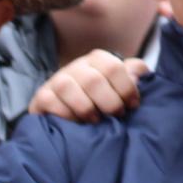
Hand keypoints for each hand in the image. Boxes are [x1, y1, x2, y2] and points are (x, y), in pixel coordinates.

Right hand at [28, 50, 149, 120]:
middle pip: (93, 80)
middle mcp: (76, 66)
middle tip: (117, 115)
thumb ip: (133, 74)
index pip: (113, 67)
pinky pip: (50, 102)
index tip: (132, 105)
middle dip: (109, 102)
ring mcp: (57, 80)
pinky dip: (66, 115)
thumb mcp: (120, 84)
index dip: (126, 88)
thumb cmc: (101, 98)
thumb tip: (140, 74)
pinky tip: (76, 123)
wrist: (68, 111)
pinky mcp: (42, 96)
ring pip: (67, 87)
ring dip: (86, 108)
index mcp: (98, 59)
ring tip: (96, 120)